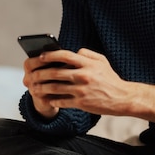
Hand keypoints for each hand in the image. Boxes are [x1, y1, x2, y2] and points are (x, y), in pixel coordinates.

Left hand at [23, 48, 154, 123]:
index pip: (64, 55)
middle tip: (31, 74)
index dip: (49, 55)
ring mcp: (81, 90)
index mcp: (87, 64)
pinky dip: (51, 100)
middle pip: (55, 72)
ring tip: (34, 88)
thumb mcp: (102, 61)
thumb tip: (73, 51)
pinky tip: (45, 99)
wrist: (123, 98)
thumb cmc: (110, 79)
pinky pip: (61, 101)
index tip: (40, 57)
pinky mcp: (81, 103)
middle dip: (40, 73)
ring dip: (41, 87)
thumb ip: (87, 54)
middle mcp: (83, 76)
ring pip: (55, 88)